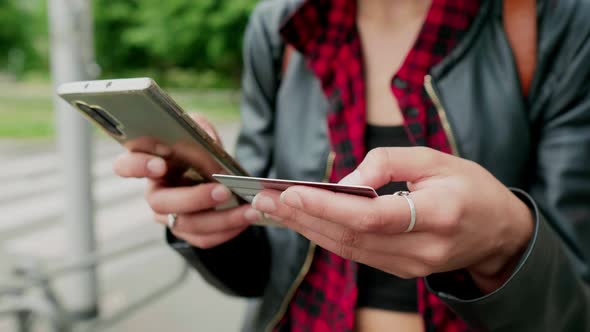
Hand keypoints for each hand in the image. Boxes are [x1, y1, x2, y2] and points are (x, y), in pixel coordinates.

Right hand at [112, 113, 259, 248]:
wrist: (216, 175)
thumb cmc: (200, 150)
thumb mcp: (199, 131)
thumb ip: (199, 129)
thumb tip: (205, 140)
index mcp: (149, 164)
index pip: (125, 166)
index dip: (138, 166)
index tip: (160, 164)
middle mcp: (154, 193)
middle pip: (161, 203)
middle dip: (193, 198)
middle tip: (222, 190)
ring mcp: (168, 216)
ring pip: (185, 224)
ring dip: (219, 219)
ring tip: (247, 210)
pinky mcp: (187, 231)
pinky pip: (202, 239)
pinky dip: (226, 232)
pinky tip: (245, 220)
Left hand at [252, 147, 533, 292]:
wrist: (499, 231)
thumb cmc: (470, 186)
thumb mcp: (436, 157)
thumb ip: (387, 162)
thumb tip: (342, 183)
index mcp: (439, 212)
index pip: (372, 215)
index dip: (328, 206)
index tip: (291, 192)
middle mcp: (423, 247)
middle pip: (351, 236)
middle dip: (303, 218)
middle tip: (264, 201)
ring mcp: (412, 265)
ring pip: (348, 249)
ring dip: (307, 229)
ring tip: (273, 211)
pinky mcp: (403, 271)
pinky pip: (357, 254)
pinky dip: (326, 237)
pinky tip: (303, 222)